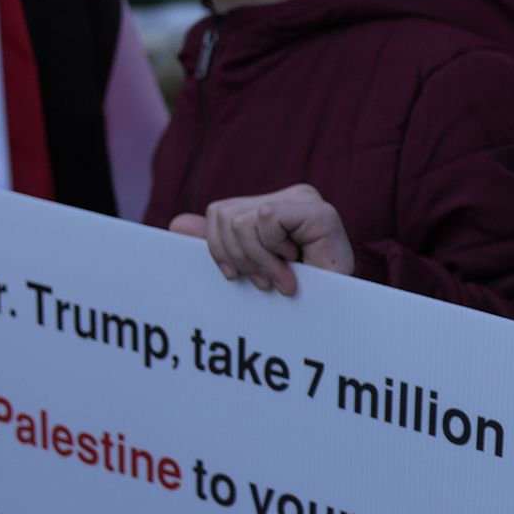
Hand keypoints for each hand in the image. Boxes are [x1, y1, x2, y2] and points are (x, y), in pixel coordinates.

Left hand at [168, 183, 353, 295]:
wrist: (338, 316)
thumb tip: (176, 224)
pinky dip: (275, 252)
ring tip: (282, 280)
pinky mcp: (320, 212)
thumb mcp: (250, 269)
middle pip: (226, 216)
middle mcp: (291, 197)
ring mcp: (307, 200)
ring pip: (242, 221)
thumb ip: (219, 246)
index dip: (218, 249)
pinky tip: (297, 269)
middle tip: (265, 283)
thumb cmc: (299, 295)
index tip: (240, 277)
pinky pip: (267, 220)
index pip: (220, 213)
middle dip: (239, 259)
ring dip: (259, 262)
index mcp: (274, 206)